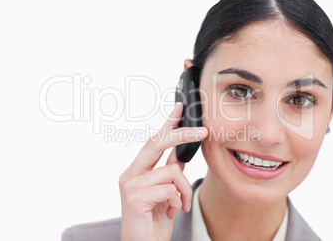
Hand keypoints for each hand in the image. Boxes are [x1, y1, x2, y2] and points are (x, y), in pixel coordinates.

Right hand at [119, 103, 207, 240]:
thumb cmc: (154, 224)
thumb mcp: (167, 194)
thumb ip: (170, 174)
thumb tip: (180, 155)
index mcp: (136, 172)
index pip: (153, 141)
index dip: (167, 123)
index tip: (180, 107)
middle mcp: (129, 175)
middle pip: (157, 143)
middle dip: (182, 134)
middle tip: (204, 132)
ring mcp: (130, 185)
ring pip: (172, 170)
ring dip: (183, 190)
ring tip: (179, 205)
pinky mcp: (135, 198)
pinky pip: (170, 188)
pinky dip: (178, 200)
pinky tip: (172, 212)